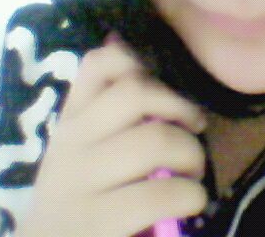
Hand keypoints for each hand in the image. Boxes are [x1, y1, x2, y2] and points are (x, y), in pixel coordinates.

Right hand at [15, 36, 208, 236]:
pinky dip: (189, 194)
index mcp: (71, 122)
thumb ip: (107, 114)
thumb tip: (125, 45)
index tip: (164, 88)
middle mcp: (70, 143)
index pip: (99, 64)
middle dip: (180, 108)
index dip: (139, 63)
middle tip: (194, 130)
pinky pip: (160, 193)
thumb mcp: (85, 155)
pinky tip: (190, 202)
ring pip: (154, 140)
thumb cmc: (79, 207)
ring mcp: (79, 183)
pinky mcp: (96, 223)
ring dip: (190, 154)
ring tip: (193, 173)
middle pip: (135, 94)